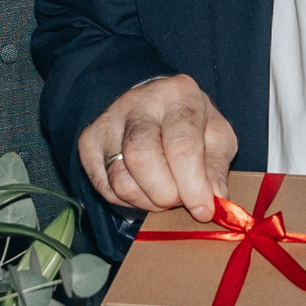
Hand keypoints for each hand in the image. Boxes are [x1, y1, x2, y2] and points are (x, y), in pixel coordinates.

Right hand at [77, 75, 236, 221]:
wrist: (153, 104)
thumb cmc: (190, 123)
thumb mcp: (217, 136)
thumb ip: (217, 166)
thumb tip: (215, 197)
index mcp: (177, 95)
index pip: (181, 146)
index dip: (193, 185)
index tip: (203, 210)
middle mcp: (137, 104)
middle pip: (142, 160)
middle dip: (166, 194)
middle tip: (180, 199)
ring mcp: (107, 122)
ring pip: (121, 180)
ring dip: (147, 202)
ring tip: (163, 192)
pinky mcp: (88, 142)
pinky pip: (105, 188)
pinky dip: (128, 201)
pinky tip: (143, 188)